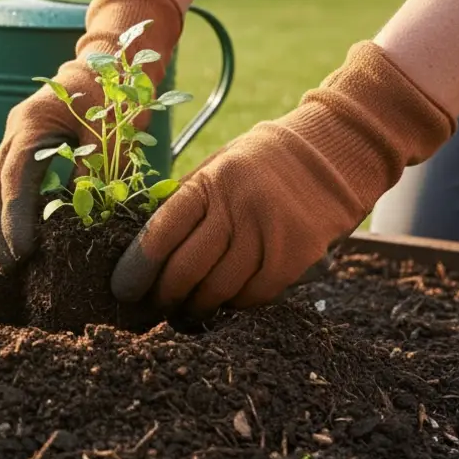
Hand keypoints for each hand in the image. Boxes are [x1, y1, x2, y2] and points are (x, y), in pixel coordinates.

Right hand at [0, 0, 184, 273]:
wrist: (107, 61)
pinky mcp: (24, 148)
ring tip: (6, 262)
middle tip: (7, 267)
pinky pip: (8, 184)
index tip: (22, 250)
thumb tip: (82, 209)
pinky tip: (14, 238)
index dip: (14, 217)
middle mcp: (14, 131)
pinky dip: (9, 211)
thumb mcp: (108, 127)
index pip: (13, 177)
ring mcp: (15, 139)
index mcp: (29, 123)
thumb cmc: (110, 89)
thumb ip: (94, 165)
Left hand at [111, 41, 455, 313]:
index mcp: (208, 183)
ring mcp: (269, 232)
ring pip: (219, 288)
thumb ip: (185, 204)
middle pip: (186, 268)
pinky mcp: (297, 253)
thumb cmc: (261, 163)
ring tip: (187, 308)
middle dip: (165, 294)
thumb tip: (145, 249)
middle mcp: (237, 207)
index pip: (160, 233)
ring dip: (197, 305)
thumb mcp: (216, 168)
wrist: (334, 150)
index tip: (124, 289)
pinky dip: (236, 303)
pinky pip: (255, 294)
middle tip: (156, 305)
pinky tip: (227, 301)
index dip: (137, 268)